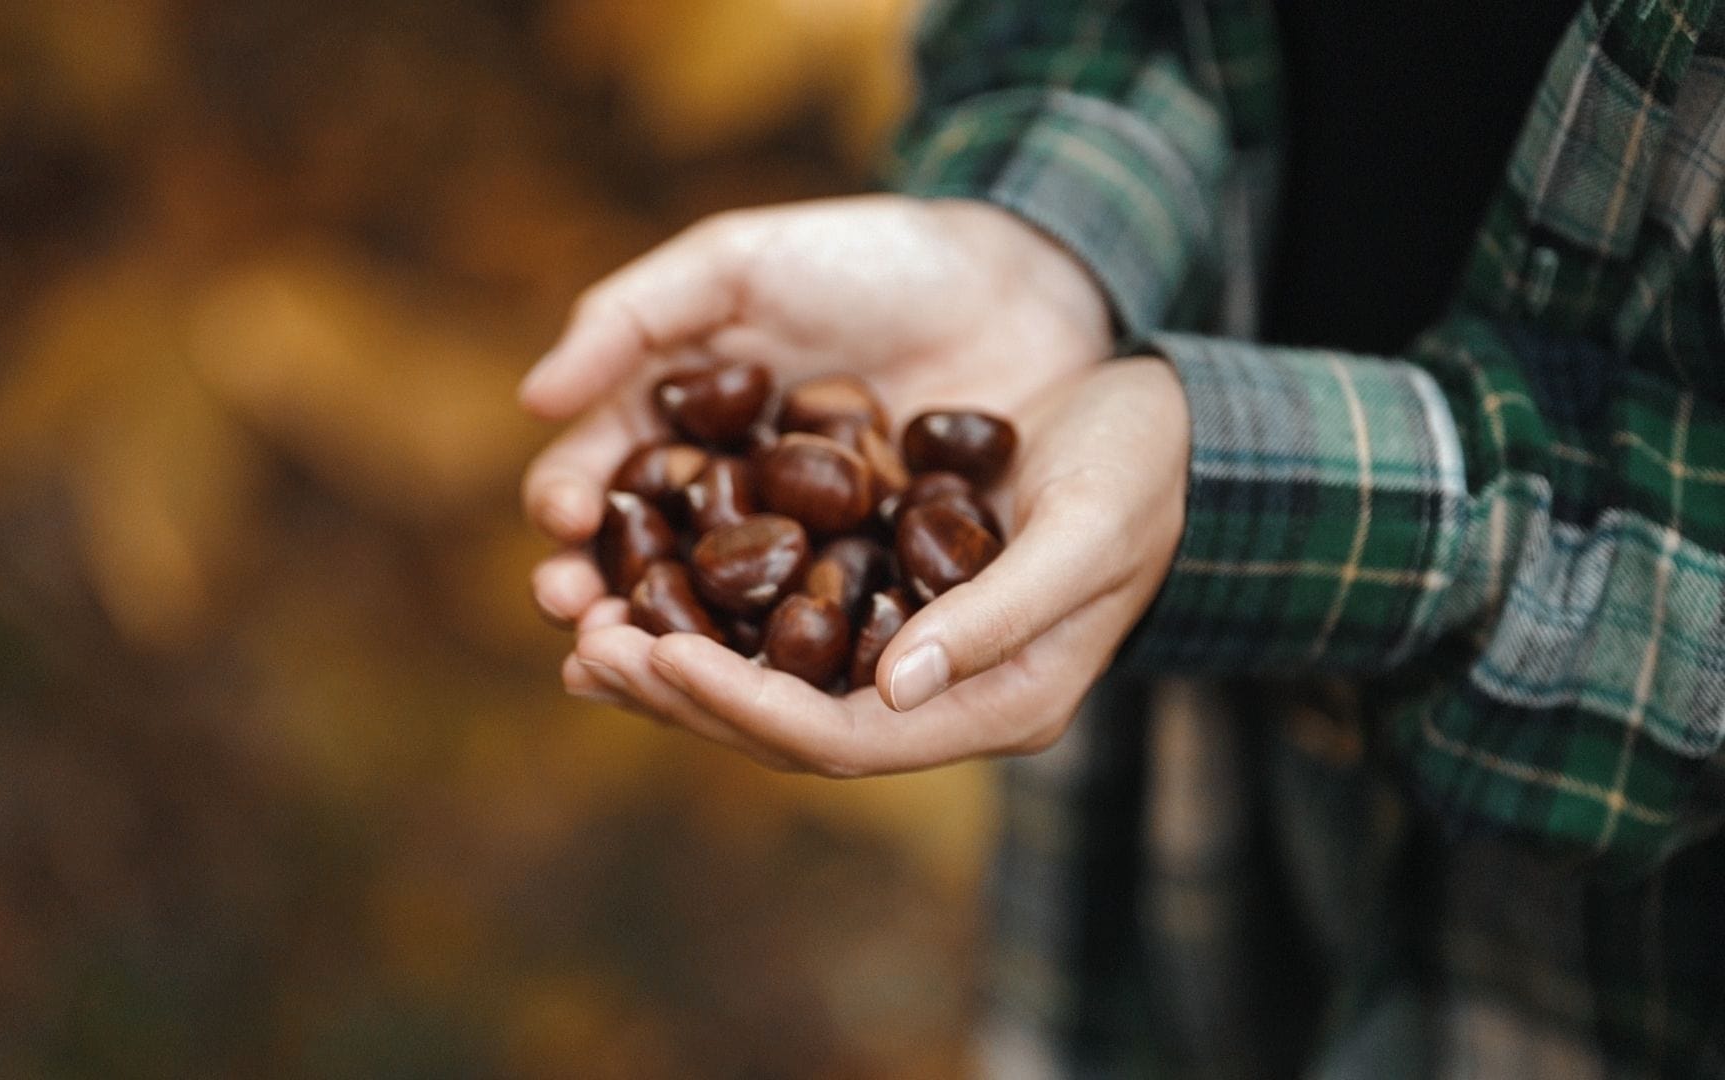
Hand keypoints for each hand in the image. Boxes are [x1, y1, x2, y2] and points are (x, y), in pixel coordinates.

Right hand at [521, 194, 1115, 627]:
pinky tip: (767, 689)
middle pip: (643, 573)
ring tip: (654, 671)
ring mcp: (799, 560)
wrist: (1017, 285)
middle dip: (601, 606)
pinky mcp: (873, 598)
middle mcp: (723, 508)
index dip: (567, 508)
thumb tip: (533, 400)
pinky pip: (820, 642)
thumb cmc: (865, 261)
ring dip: (678, 658)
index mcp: (674, 431)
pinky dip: (786, 670)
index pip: (596, 483)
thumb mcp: (737, 265)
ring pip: (721, 625)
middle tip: (585, 628)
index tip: (563, 521)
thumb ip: (631, 318)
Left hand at [564, 357, 1190, 775]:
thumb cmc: (1144, 475)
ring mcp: (908, 653)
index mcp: (995, 703)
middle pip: (788, 726)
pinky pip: (778, 624)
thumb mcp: (1087, 531)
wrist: (1169, 430)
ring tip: (584, 626)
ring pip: (770, 682)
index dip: (746, 710)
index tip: (659, 663)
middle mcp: (938, 696)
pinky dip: (708, 612)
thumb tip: (895, 685)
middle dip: (684, 695)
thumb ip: (999, 615)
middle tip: (587, 647)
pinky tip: (639, 583)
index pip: (845, 737)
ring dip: (677, 663)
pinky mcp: (882, 596)